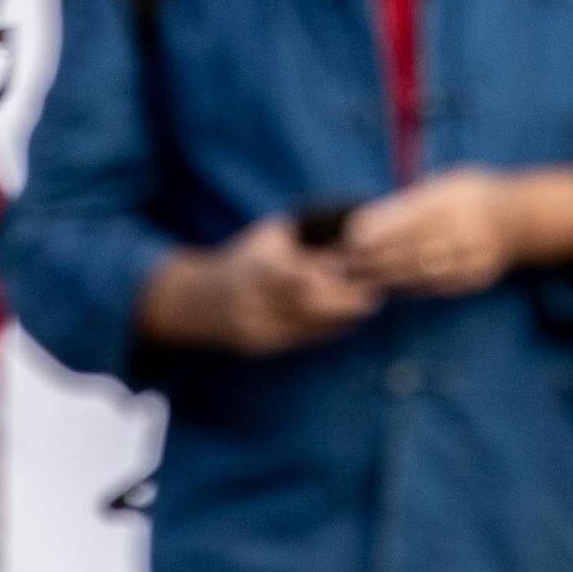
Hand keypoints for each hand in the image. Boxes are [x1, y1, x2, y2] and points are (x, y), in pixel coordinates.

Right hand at [165, 217, 379, 354]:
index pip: (305, 275)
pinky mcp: (259, 346)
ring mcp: (255, 325)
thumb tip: (356, 224)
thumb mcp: (272, 234)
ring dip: (342, 318)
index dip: (335, 276)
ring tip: (365, 306)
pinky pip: (300, 341)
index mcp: (260, 266)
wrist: (199, 300)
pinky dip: (327, 332)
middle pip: (309, 304)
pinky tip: (346, 323)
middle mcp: (255, 298)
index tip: (363, 269)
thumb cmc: (247, 257)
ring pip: (308, 326)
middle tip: (373, 294)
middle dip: (345, 301)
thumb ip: (310, 230)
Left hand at [343, 171, 549, 297]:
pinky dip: (406, 286)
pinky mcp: (475, 279)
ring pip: (420, 272)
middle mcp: (468, 228)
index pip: (410, 218)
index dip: (379, 230)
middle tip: (345, 262)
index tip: (351, 236)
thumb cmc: (471, 196)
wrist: (519, 220)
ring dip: (384, 276)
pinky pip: (434, 286)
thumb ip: (409, 203)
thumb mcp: (444, 184)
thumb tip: (364, 222)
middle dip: (375, 257)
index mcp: (457, 199)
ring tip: (359, 276)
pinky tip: (386, 284)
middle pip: (412, 248)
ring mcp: (474, 257)